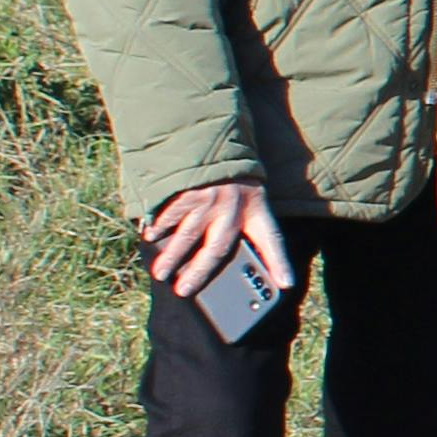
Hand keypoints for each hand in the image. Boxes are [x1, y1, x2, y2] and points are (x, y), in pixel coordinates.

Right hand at [142, 179, 290, 311]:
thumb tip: (254, 261)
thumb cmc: (235, 183)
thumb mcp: (252, 200)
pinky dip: (160, 226)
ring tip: (160, 274)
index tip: (286, 284)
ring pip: (188, 234)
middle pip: (217, 247)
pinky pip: (172, 213)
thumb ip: (251, 230)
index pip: (272, 239)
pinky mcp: (189, 190)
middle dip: (200, 272)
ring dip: (172, 256)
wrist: (216, 145)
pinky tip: (150, 237)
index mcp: (256, 210)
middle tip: (183, 290)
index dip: (280, 262)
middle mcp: (234, 206)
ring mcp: (209, 199)